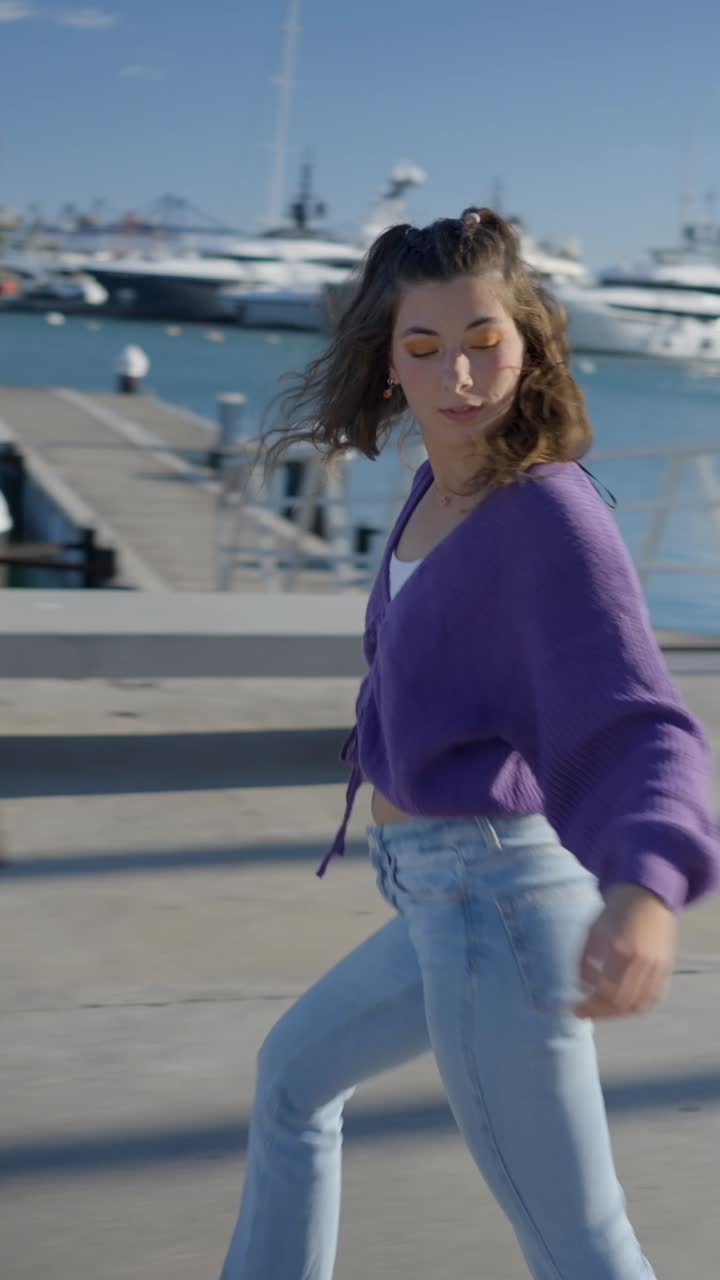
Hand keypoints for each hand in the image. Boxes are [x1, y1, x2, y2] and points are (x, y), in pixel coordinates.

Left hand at [574, 884, 676, 1018]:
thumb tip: (582, 986)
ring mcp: (657, 967)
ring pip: (638, 1005)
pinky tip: (622, 1007)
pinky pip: (653, 998)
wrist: (648, 894)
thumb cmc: (616, 909)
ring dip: (617, 1013)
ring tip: (601, 1012)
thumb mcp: (592, 930)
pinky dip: (637, 1007)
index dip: (588, 1005)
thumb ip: (585, 959)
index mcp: (621, 950)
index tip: (572, 1008)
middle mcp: (642, 962)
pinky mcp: (666, 968)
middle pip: (621, 1004)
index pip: (604, 992)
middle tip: (584, 1012)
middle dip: (600, 1012)